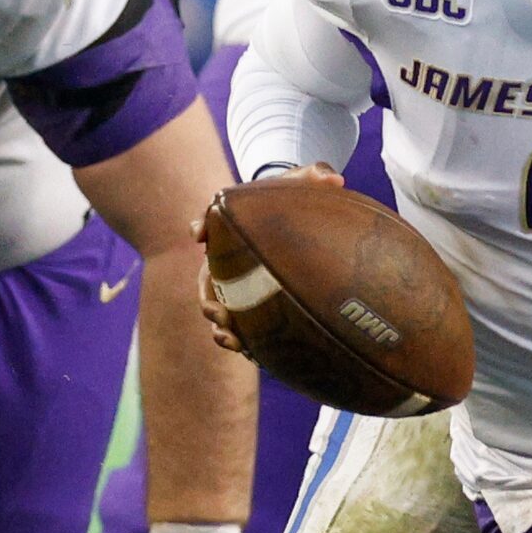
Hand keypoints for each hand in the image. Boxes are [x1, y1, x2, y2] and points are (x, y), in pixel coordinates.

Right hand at [198, 165, 341, 353]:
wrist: (297, 221)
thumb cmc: (293, 200)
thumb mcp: (301, 185)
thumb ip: (314, 177)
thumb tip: (334, 179)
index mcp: (230, 227)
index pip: (206, 225)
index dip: (200, 227)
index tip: (197, 233)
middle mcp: (227, 258)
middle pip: (207, 281)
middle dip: (208, 299)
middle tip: (218, 312)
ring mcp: (237, 285)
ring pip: (221, 310)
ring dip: (222, 328)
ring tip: (231, 341)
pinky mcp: (252, 305)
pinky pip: (244, 326)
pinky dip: (246, 341)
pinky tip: (256, 355)